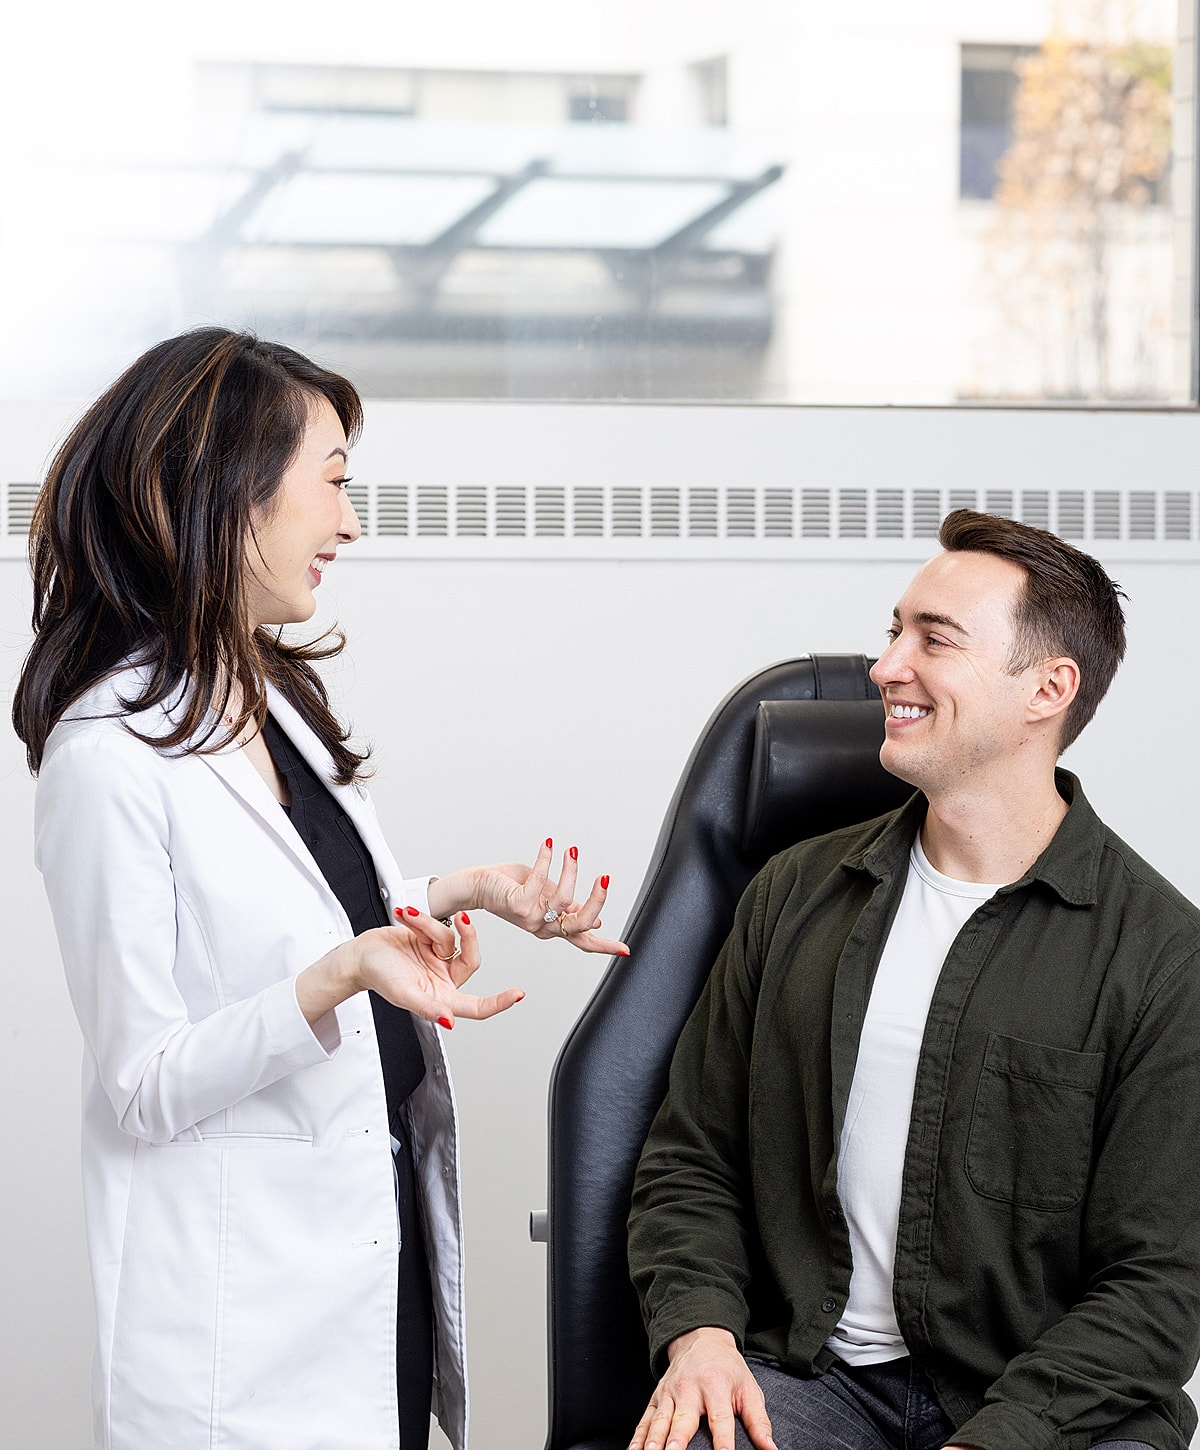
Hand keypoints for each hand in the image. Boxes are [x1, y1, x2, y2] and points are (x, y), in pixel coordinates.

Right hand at [298, 908, 523, 1030]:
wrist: (359, 953)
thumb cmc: (377, 977)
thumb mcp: (403, 994)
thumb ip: (428, 1007)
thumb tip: (450, 1020)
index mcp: (441, 998)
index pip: (477, 1006)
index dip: (499, 1002)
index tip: (518, 994)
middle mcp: (444, 979)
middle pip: (472, 958)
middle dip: (467, 937)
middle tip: (460, 920)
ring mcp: (439, 959)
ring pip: (452, 938)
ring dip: (429, 925)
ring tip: (407, 921)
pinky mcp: (432, 941)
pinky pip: (439, 925)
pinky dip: (422, 919)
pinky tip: (405, 917)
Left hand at [430, 839, 629, 956]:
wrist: (476, 885)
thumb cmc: (509, 886)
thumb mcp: (545, 895)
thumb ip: (567, 906)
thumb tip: (595, 918)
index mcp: (551, 927)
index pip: (583, 940)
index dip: (605, 945)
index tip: (626, 949)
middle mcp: (542, 927)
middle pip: (581, 923)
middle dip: (597, 900)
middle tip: (604, 877)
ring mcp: (530, 918)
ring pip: (564, 898)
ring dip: (571, 870)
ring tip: (571, 851)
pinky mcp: (517, 904)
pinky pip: (541, 881)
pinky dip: (547, 859)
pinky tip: (549, 846)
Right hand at [629, 1328, 775, 1449]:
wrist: (702, 1339)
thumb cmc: (728, 1369)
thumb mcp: (748, 1389)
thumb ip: (759, 1422)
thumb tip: (771, 1449)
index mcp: (716, 1386)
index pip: (720, 1418)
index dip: (723, 1441)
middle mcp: (690, 1388)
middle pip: (683, 1419)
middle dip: (676, 1440)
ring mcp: (670, 1393)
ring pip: (659, 1420)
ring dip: (653, 1440)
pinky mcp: (657, 1397)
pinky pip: (645, 1419)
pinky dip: (637, 1436)